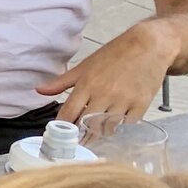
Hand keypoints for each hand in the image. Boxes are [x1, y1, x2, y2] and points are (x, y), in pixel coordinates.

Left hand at [37, 21, 173, 125]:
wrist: (149, 46)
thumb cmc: (115, 54)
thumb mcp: (85, 66)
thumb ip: (61, 82)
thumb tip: (39, 90)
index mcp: (87, 84)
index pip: (68, 113)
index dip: (62, 126)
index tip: (59, 134)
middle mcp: (104, 94)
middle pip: (87, 124)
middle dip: (80, 135)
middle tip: (77, 141)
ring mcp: (124, 100)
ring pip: (107, 127)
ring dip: (100, 133)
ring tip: (95, 134)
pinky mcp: (141, 104)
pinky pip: (127, 124)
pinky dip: (120, 126)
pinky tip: (115, 123)